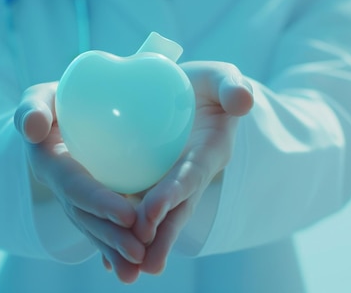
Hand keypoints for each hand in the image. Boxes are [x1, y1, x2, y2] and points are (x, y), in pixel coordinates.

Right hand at [14, 82, 143, 282]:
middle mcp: (64, 188)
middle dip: (111, 236)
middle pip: (87, 217)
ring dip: (116, 249)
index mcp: (52, 163)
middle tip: (138, 252)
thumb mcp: (40, 97)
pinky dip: (117, 245)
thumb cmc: (55, 102)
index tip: (127, 215)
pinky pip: (104, 225)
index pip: (76, 186)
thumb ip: (32, 107)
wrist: (63, 116)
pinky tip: (138, 262)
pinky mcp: (92, 202)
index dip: (99, 202)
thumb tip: (32, 127)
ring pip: (96, 228)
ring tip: (141, 266)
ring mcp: (77, 199)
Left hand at [133, 61, 253, 273]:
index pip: (191, 175)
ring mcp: (172, 183)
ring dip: (145, 244)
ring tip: (127, 273)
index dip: (173, 193)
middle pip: (178, 209)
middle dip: (161, 234)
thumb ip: (231, 86)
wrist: (191, 96)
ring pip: (159, 218)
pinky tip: (107, 259)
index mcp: (208, 151)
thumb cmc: (206, 86)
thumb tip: (242, 102)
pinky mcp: (154, 184)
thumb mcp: (221, 78)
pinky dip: (127, 234)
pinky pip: (141, 212)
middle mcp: (191, 174)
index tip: (150, 213)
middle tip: (144, 263)